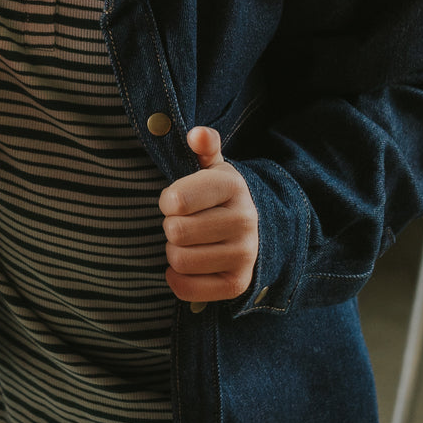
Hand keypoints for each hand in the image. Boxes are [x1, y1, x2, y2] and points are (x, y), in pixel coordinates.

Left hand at [158, 126, 258, 302]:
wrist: (255, 232)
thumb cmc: (217, 197)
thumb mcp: (213, 168)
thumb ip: (204, 147)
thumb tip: (197, 134)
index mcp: (233, 186)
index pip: (176, 201)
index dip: (167, 201)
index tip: (176, 201)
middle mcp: (244, 220)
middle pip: (175, 232)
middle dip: (171, 227)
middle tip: (183, 224)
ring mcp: (245, 254)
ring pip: (178, 260)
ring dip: (174, 253)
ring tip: (189, 243)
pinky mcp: (237, 284)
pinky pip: (186, 289)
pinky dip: (178, 279)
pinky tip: (188, 266)